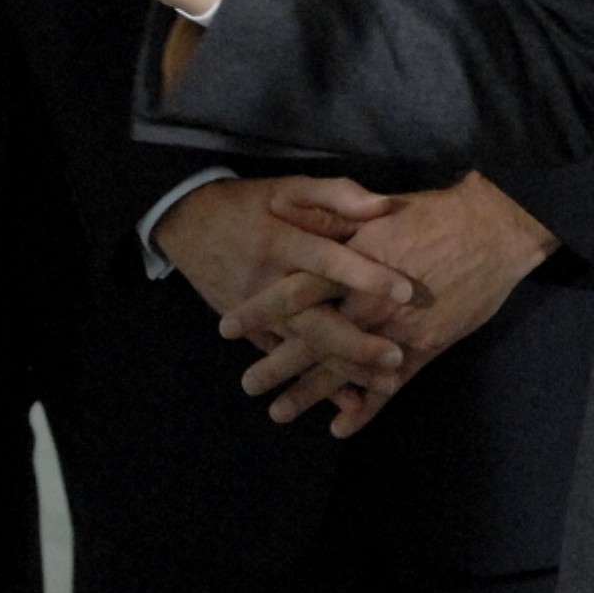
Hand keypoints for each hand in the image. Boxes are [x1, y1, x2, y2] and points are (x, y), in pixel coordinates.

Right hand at [154, 176, 413, 391]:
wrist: (187, 223)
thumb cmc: (249, 203)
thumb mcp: (289, 188)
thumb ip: (337, 194)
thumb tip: (386, 205)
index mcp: (281, 243)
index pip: (328, 261)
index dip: (365, 276)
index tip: (406, 292)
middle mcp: (268, 283)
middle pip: (314, 319)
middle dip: (355, 342)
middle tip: (397, 357)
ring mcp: (257, 314)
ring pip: (304, 348)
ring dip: (343, 371)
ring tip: (387, 387)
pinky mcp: (253, 331)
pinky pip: (287, 360)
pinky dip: (316, 384)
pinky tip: (351, 404)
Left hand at [230, 173, 560, 436]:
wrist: (492, 231)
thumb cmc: (430, 213)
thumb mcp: (374, 209)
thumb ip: (330, 219)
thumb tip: (284, 215)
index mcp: (353, 262)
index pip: (294, 291)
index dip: (260, 311)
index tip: (227, 327)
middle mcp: (368, 300)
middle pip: (312, 338)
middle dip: (277, 364)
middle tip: (247, 385)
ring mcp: (397, 330)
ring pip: (344, 369)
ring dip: (310, 394)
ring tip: (278, 413)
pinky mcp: (424, 348)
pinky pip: (389, 388)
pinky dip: (365, 410)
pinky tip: (341, 428)